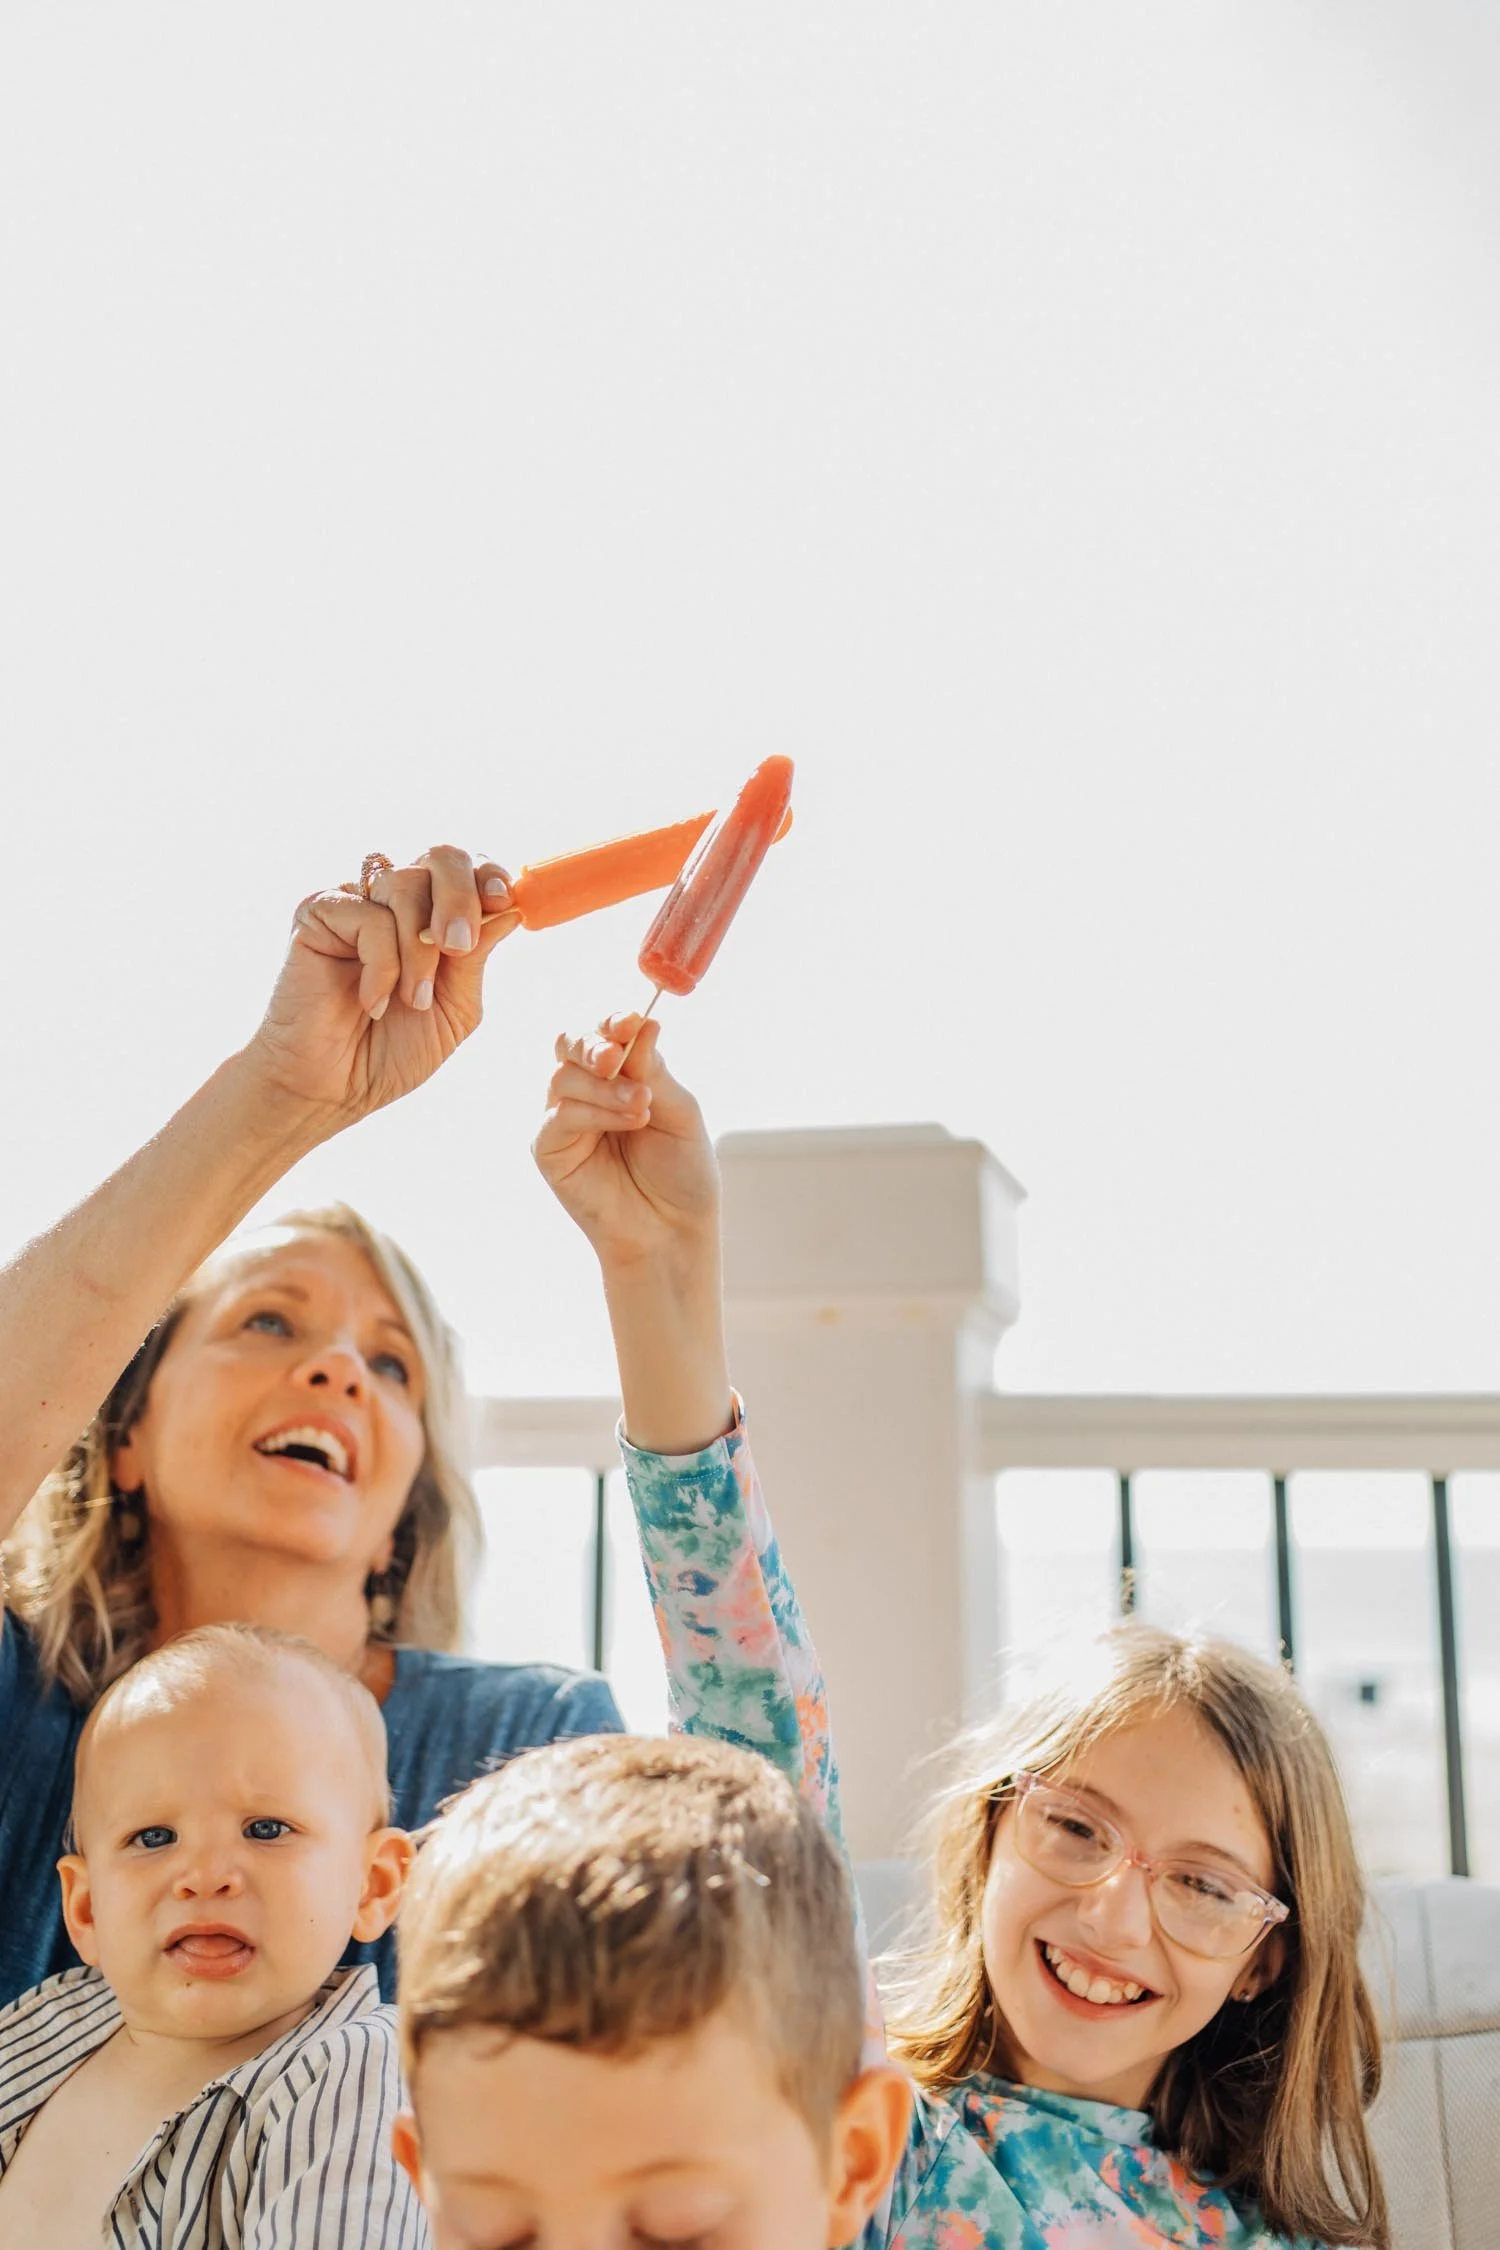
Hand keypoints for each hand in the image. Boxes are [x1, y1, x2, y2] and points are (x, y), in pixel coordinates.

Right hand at [245, 846, 520, 1120]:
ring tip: (413, 1001)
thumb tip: (511, 907)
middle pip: (440, 857)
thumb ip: (477, 958)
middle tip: (458, 946)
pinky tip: (371, 1001)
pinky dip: (382, 964)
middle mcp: (394, 900)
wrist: (334, 1088)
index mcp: (433, 916)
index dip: (488, 875)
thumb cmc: (392, 1051)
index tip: (502, 899)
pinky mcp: (318, 914)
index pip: (469, 870)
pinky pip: (368, 915)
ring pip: (405, 884)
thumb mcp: (455, 1009)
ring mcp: (356, 902)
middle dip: (460, 897)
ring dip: (419, 951)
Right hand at [533, 1015, 720, 1271]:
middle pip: (571, 1044)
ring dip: (606, 1087)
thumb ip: (655, 1071)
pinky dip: (594, 1112)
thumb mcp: (680, 1112)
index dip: (613, 1021)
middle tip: (616, 1056)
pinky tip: (629, 1121)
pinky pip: (559, 1116)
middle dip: (593, 1043)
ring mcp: (564, 1120)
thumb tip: (645, 1023)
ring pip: (564, 1077)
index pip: (604, 1033)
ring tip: (642, 1107)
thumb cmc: (681, 1172)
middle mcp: (587, 1090)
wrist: (673, 1230)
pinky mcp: (549, 1150)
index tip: (631, 1021)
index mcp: (619, 1075)